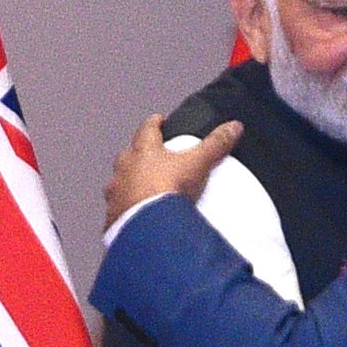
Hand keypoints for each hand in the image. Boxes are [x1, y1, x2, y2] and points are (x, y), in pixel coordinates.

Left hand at [104, 115, 237, 228]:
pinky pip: (118, 210)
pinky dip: (126, 211)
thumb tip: (232, 128)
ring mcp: (116, 193)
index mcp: (143, 151)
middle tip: (152, 160)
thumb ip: (215, 144)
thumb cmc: (165, 190)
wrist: (147, 226)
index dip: (154, 123)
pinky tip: (137, 217)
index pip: (147, 129)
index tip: (157, 120)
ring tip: (144, 192)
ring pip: (120, 184)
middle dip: (138, 156)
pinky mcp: (114, 216)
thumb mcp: (197, 163)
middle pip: (129, 156)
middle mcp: (124, 169)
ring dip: (129, 185)